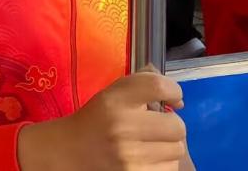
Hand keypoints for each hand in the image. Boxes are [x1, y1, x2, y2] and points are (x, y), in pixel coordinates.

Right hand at [17, 70, 187, 170]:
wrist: (70, 151)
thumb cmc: (97, 119)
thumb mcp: (111, 94)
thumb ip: (141, 84)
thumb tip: (177, 98)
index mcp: (114, 100)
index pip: (158, 86)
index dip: (173, 90)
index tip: (173, 98)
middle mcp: (123, 127)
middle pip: (177, 125)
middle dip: (171, 125)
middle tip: (158, 126)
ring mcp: (130, 156)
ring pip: (177, 149)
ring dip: (168, 145)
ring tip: (149, 143)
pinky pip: (170, 168)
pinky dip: (163, 163)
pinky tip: (147, 158)